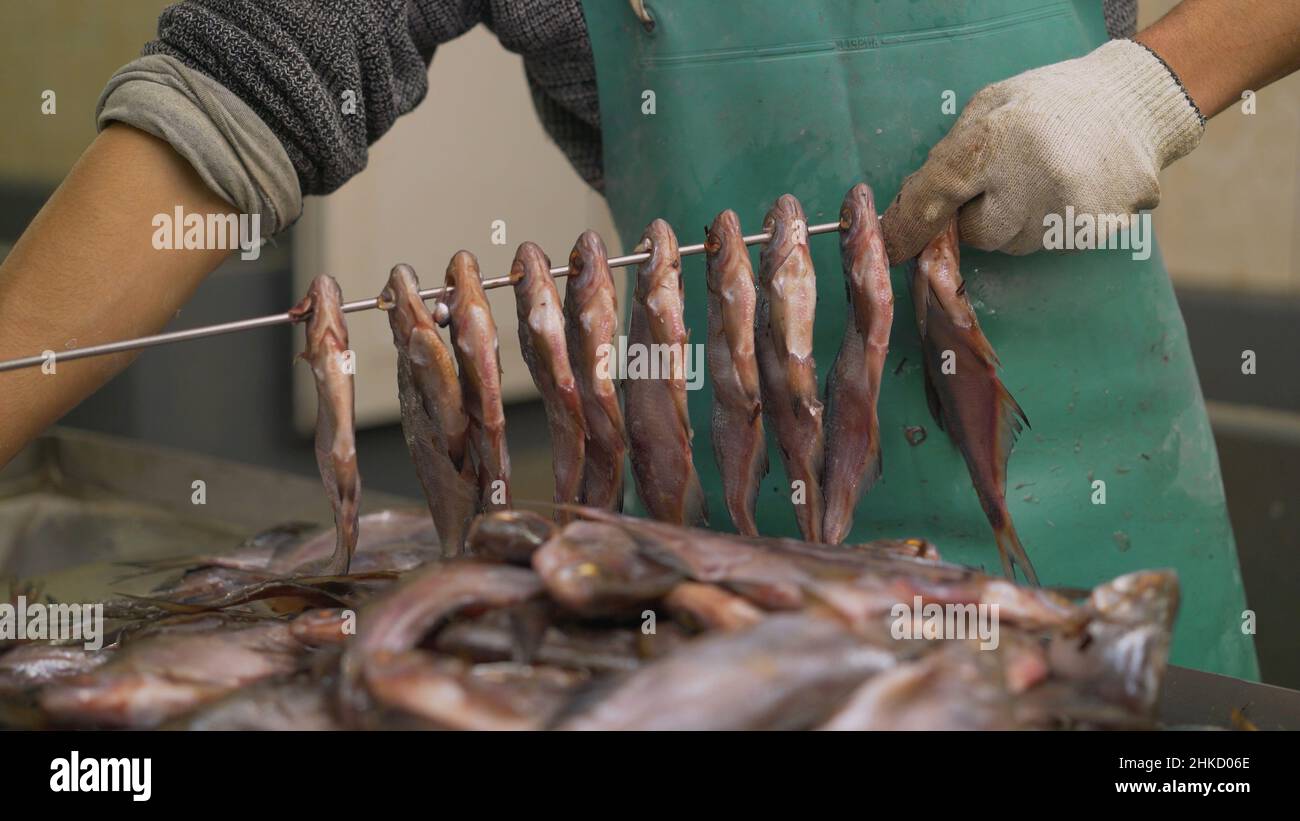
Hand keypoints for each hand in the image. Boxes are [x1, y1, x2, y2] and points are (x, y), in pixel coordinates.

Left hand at [881, 39, 1202, 259]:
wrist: (1136, 103)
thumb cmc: (1050, 102)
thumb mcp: (989, 108)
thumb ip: (950, 158)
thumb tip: (908, 211)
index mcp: (999, 138)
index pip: (939, 193)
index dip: (910, 225)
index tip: (894, 248)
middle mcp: (1034, 179)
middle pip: (979, 233)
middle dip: (980, 214)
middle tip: (1003, 180)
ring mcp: (1069, 209)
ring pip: (1015, 244)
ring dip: (1017, 222)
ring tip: (1041, 179)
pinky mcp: (1097, 230)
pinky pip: (1051, 246)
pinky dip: (1051, 226)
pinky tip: (1070, 189)